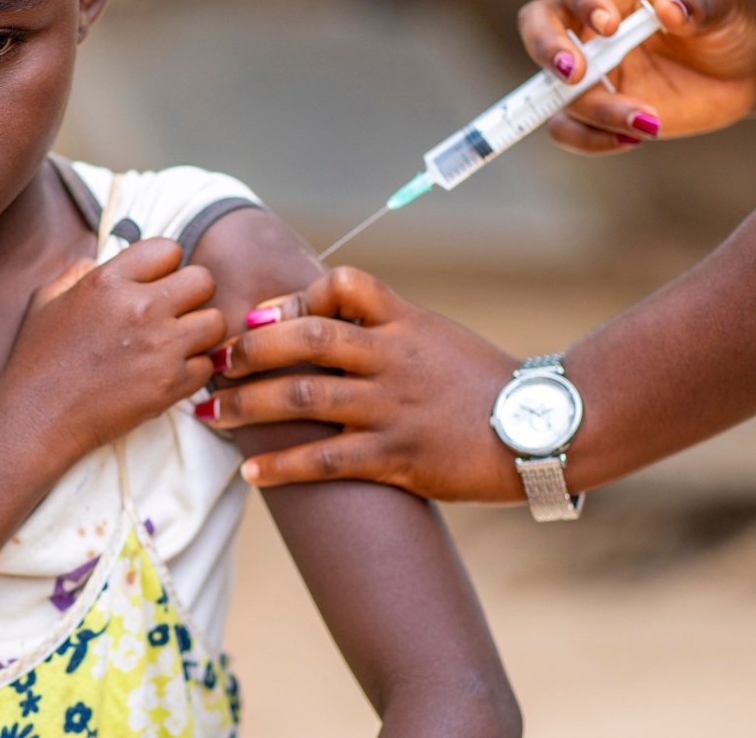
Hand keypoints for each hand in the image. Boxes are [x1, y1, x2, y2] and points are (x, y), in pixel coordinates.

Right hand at [0, 239, 224, 470]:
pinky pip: (207, 365)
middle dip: (193, 294)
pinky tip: (169, 372)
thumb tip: (97, 256)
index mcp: (109, 281)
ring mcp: (160, 347)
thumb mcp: (45, 299)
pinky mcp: (170, 385)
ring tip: (177, 343)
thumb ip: (76, 271)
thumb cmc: (37, 360)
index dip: (166, 266)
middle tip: (176, 311)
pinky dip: (193, 369)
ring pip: (215, 322)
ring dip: (200, 332)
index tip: (156, 283)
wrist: (37, 418)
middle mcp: (140, 307)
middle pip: (203, 280)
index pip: (169, 249)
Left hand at [205, 268, 521, 502]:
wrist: (543, 430)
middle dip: (251, 349)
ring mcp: (393, 407)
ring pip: (304, 398)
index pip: (343, 284)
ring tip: (212, 416)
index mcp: (405, 321)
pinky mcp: (398, 456)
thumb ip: (386, 327)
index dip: (295, 296)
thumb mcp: (437, 336)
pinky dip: (282, 465)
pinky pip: (326, 460)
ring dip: (248, 406)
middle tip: (215, 362)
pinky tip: (251, 471)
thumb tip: (325, 321)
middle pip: (307, 338)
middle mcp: (393, 358)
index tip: (259, 317)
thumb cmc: (485, 384)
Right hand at [517, 0, 755, 152]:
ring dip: (592, 109)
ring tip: (646, 120)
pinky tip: (634, 137)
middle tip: (576, 74)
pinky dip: (590, 139)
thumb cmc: (733, 21)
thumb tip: (669, 11)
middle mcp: (588, 20)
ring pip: (551, 85)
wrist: (749, 69)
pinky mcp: (596, 106)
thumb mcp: (726, 5)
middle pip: (537, 23)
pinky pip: (568, 126)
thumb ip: (699, 5)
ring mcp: (589, 65)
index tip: (607, 25)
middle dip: (547, 48)